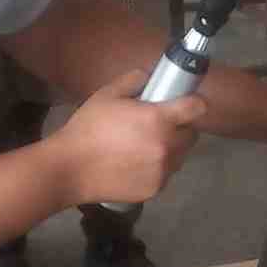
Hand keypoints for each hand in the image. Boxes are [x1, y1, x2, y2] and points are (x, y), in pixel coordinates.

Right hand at [49, 69, 206, 205]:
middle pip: (191, 135)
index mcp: (158, 120)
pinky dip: (158, 169)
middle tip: (158, 126)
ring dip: (170, 149)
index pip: (197, 108)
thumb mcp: (107, 95)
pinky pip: (166, 174)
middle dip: (179, 128)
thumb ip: (133, 80)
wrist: (69, 169)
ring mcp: (162, 171)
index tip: (184, 103)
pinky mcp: (154, 190)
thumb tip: (150, 77)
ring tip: (145, 147)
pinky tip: (136, 164)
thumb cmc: (87, 128)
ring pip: (180, 156)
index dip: (193, 103)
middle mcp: (167, 147)